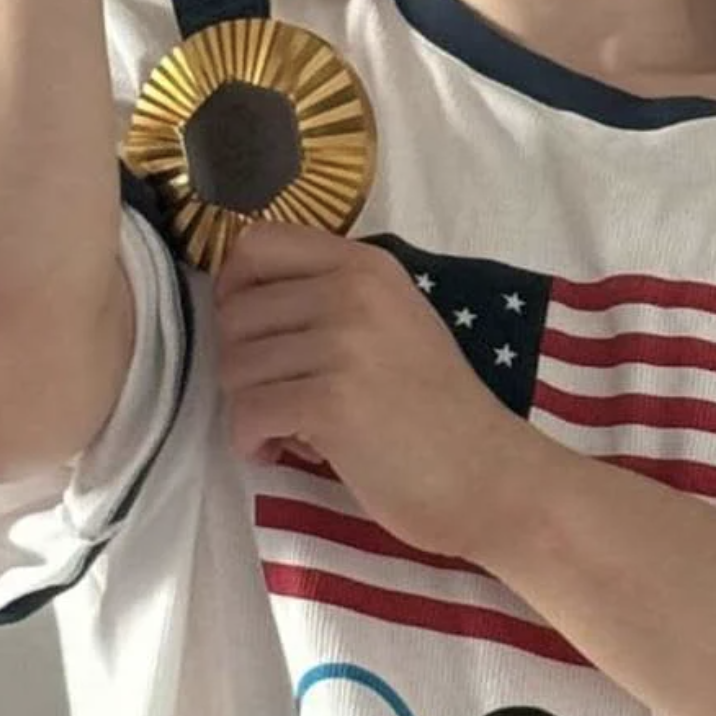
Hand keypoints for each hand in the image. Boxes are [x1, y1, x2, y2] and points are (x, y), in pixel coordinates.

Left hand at [215, 222, 532, 562]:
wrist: (482, 470)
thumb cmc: (431, 404)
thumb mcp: (391, 320)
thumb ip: (330, 295)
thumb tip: (239, 299)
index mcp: (366, 265)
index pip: (257, 244)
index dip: (235, 289)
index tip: (256, 333)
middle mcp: (352, 290)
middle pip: (233, 313)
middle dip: (241, 363)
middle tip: (280, 395)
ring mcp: (342, 344)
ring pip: (233, 367)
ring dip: (249, 407)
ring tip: (291, 427)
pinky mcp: (330, 401)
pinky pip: (245, 414)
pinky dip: (252, 441)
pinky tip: (285, 450)